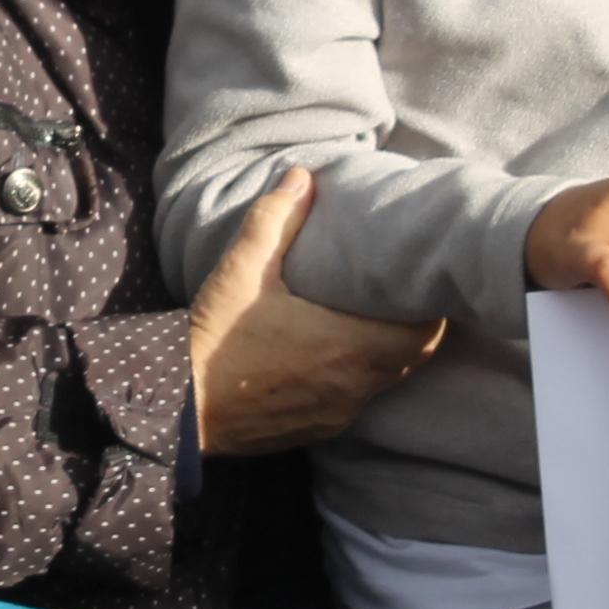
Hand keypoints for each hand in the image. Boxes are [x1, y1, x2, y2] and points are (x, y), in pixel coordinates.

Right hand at [186, 168, 444, 455]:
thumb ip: (276, 218)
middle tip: (399, 296)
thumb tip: (302, 177)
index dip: (430, 310)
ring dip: (384, 355)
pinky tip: (331, 356)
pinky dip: (355, 378)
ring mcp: (336, 414)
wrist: (178, 409)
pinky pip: (354, 402)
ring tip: (370, 320)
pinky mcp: (316, 430)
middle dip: (412, 328)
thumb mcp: (241, 271)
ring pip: (385, 382)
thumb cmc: (213, 340)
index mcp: (348, 347)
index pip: (425, 335)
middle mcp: (352, 387)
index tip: (418, 285)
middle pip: (412, 359)